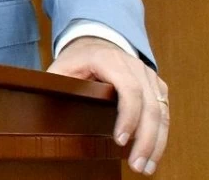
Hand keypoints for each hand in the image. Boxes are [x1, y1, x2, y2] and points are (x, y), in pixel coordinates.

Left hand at [48, 36, 167, 173]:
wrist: (96, 42)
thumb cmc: (77, 60)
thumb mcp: (61, 67)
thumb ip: (55, 83)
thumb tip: (44, 102)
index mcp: (109, 59)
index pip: (128, 89)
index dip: (128, 116)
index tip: (120, 141)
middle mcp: (134, 66)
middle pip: (150, 106)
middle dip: (146, 139)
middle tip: (137, 165)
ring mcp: (148, 75)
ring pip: (162, 112)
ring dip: (157, 142)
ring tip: (146, 167)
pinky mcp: (157, 86)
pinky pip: (165, 112)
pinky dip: (161, 135)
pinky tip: (153, 153)